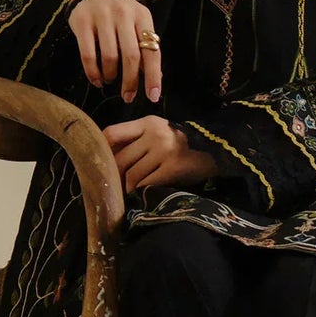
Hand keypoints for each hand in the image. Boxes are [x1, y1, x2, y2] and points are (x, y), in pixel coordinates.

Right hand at [68, 0, 161, 103]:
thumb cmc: (119, 16)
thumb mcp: (136, 25)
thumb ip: (144, 48)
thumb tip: (155, 79)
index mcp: (142, 16)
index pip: (151, 51)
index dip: (153, 76)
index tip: (153, 97)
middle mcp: (124, 13)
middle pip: (131, 56)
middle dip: (130, 81)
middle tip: (128, 96)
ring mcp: (102, 16)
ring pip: (109, 57)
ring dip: (111, 76)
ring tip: (109, 80)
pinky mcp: (82, 21)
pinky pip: (87, 54)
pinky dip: (93, 73)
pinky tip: (96, 80)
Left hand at [101, 113, 219, 194]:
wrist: (214, 150)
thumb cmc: (180, 145)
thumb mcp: (158, 133)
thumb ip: (135, 140)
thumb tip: (105, 158)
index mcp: (147, 123)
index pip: (112, 133)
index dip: (102, 150)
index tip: (101, 163)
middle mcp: (154, 134)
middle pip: (119, 158)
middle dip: (114, 176)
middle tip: (113, 186)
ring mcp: (164, 150)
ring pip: (131, 174)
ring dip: (127, 187)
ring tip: (128, 192)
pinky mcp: (173, 167)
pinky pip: (146, 183)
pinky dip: (141, 191)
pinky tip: (143, 194)